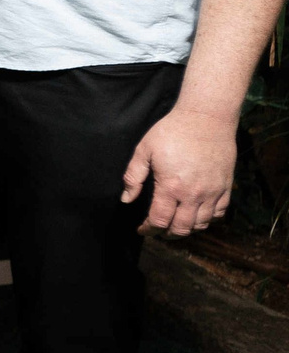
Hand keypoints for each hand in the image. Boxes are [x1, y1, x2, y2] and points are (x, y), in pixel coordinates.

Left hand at [122, 105, 235, 236]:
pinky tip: (197, 215)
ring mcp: (213, 192)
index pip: (159, 220)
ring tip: (175, 224)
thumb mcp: (144, 150)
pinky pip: (220, 213)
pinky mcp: (226, 187)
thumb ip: (133, 177)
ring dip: (187, 229)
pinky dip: (208, 219)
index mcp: (171, 187)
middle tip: (157, 230)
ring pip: (202, 224)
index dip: (148, 229)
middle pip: (182, 228)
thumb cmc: (172, 132)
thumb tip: (126, 199)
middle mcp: (194, 194)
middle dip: (166, 233)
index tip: (141, 229)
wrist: (206, 119)